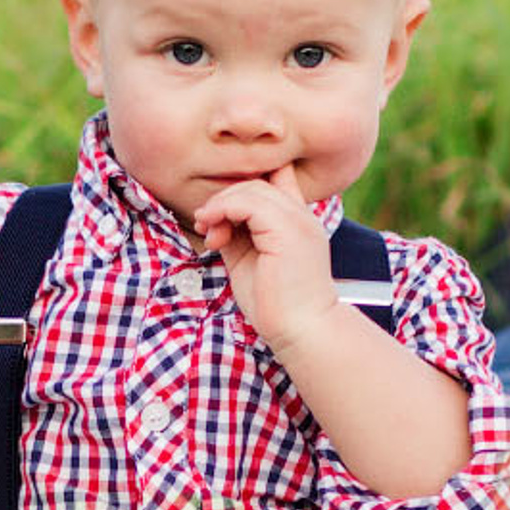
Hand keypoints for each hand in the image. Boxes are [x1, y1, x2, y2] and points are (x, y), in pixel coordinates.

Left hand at [194, 169, 336, 351]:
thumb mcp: (248, 260)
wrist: (300, 331)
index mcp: (298, 222)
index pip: (279, 178)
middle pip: (258, 183)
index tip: (220, 214)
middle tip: (206, 227)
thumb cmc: (274, 305)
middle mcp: (302, 216)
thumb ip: (236, 235)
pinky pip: (249, 203)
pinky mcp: (287, 231)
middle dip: (225, 200)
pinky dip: (224, 211)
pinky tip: (213, 233)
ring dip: (221, 206)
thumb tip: (214, 219)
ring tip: (209, 233)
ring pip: (252, 189)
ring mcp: (298, 221)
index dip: (246, 187)